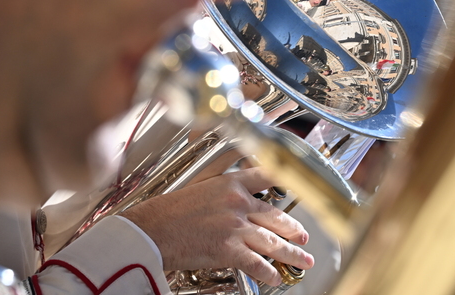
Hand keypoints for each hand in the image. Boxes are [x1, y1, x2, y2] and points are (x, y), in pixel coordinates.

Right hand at [120, 167, 314, 285]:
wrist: (151, 230)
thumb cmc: (168, 212)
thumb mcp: (200, 188)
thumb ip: (223, 192)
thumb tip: (238, 200)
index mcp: (230, 184)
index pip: (267, 176)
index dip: (286, 182)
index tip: (297, 190)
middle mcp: (238, 203)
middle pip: (276, 216)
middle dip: (294, 230)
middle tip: (303, 236)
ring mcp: (235, 227)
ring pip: (272, 241)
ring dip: (291, 254)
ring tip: (302, 260)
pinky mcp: (229, 250)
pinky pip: (257, 264)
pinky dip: (269, 272)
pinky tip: (276, 277)